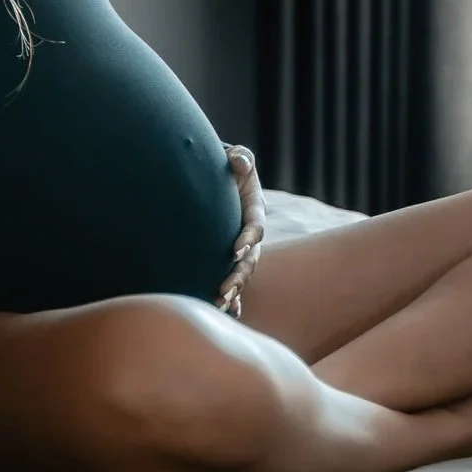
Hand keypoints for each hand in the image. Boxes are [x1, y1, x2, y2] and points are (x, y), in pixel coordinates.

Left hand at [217, 145, 266, 317]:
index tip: (234, 251)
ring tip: (219, 305)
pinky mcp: (230, 259)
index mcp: (254, 211)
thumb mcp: (236, 158)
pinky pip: (235, 282)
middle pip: (250, 260)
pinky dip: (234, 299)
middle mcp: (251, 234)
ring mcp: (242, 249)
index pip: (255, 228)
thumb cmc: (227, 166)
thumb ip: (240, 159)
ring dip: (233, 291)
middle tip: (223, 290)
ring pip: (242, 275)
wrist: (216, 179)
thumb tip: (239, 163)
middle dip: (238, 276)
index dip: (247, 240)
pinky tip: (227, 313)